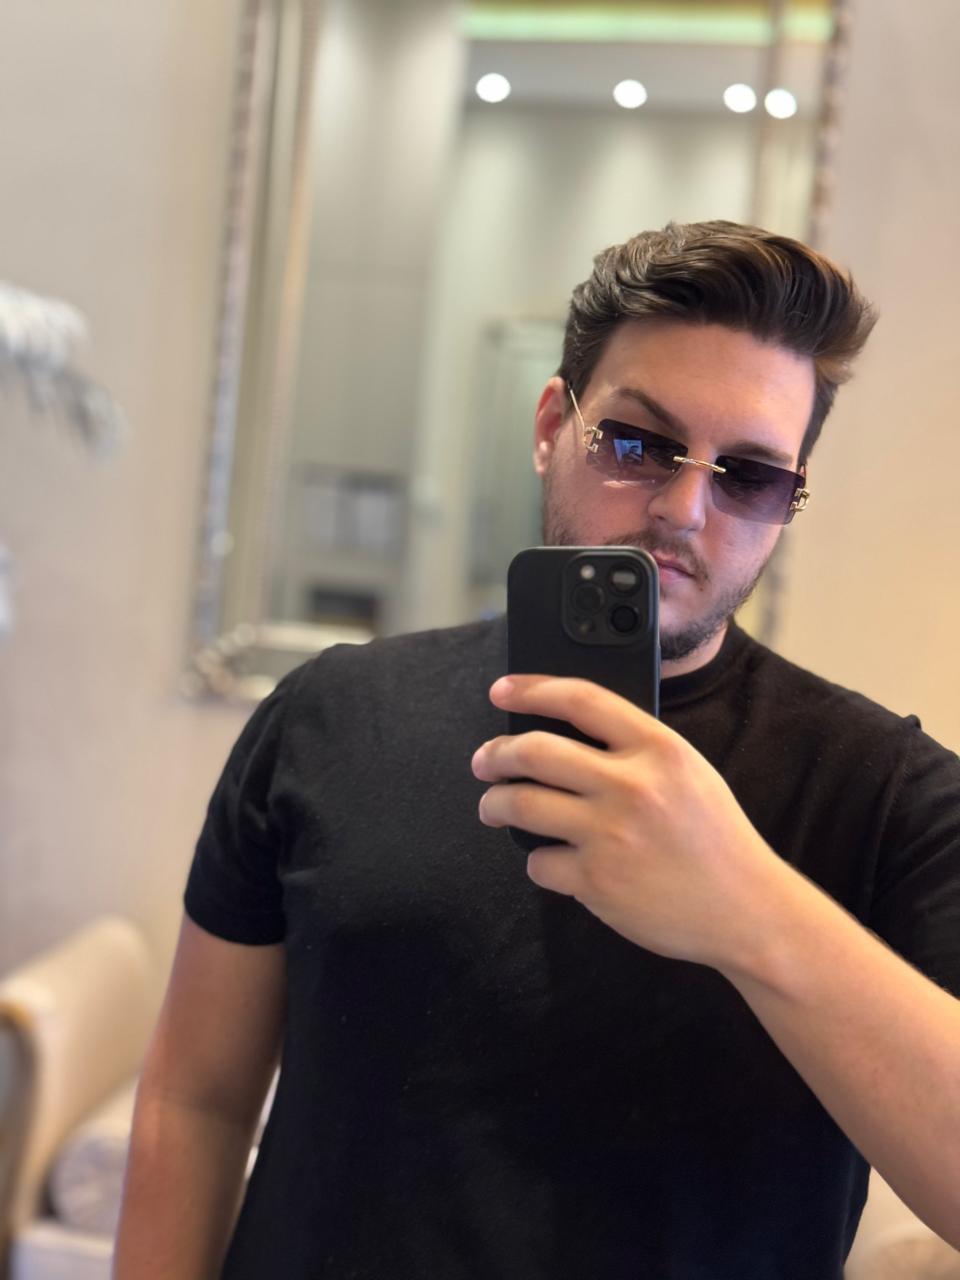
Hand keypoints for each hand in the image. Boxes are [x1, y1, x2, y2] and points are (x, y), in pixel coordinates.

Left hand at [472, 674, 792, 975]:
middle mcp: (632, 786)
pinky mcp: (597, 882)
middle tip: (484, 761)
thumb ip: (636, 749)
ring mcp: (611, 835)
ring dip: (495, 805)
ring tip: (493, 808)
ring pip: (521, 805)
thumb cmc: (715, 839)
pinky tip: (552, 862)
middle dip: (495, 754)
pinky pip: (539, 862)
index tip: (502, 690)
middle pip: (534, 751)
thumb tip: (563, 733)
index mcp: (659, 749)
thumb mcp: (689, 773)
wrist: (747, 910)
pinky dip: (538, 861)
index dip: (532, 689)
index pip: (580, 699)